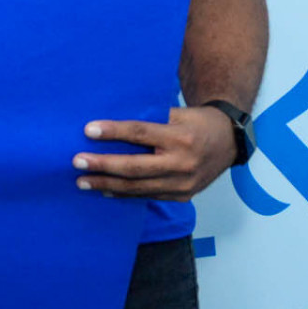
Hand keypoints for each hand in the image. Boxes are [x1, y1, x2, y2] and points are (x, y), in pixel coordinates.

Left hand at [72, 106, 236, 199]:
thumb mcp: (179, 113)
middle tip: (77, 162)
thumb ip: (150, 118)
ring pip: (138, 187)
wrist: (230, 143)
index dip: (113, 132)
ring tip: (83, 181)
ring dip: (107, 184)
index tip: (88, 130)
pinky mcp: (182, 196)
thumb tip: (111, 122)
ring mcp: (183, 184)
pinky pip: (148, 196)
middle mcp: (182, 163)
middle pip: (135, 167)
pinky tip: (105, 190)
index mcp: (181, 137)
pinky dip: (124, 194)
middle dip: (103, 165)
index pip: (141, 133)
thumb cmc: (198, 122)